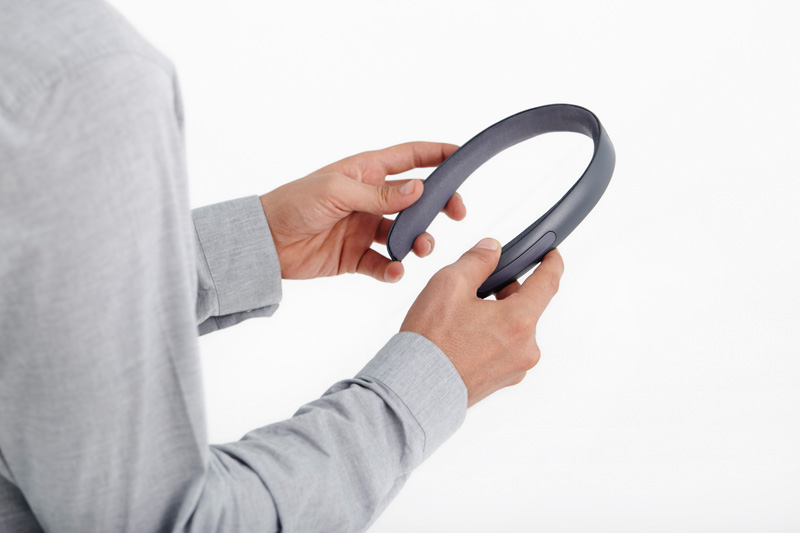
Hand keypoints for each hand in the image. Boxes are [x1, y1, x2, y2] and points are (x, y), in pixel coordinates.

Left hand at [259, 142, 464, 281]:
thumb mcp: (338, 191)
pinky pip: (384, 264)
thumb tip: (420, 188)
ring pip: (405, 234)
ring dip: (419, 240)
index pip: (410, 157)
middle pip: (417, 199)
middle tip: (456, 214)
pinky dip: (393, 269)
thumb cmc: (293, 203)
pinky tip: (394, 271)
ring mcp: (364, 228)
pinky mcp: (356, 256)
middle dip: (440, 204)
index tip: (463, 156)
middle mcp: (370, 199)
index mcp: (366, 172)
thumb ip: (380, 194)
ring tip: (421, 248)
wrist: (264, 242)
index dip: (437, 154)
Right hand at [401, 239, 563, 406]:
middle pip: (526, 306)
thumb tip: (492, 249)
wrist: (412, 391)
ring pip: (513, 328)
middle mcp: (525, 348)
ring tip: (460, 316)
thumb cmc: (430, 340)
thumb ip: (477, 260)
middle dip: (505, 291)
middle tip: (476, 285)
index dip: (551, 262)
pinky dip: (489, 337)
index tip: (551, 253)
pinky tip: (462, 337)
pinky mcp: (501, 382)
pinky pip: (503, 349)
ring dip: (496, 315)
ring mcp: (515, 368)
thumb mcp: (450, 284)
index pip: (548, 283)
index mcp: (519, 321)